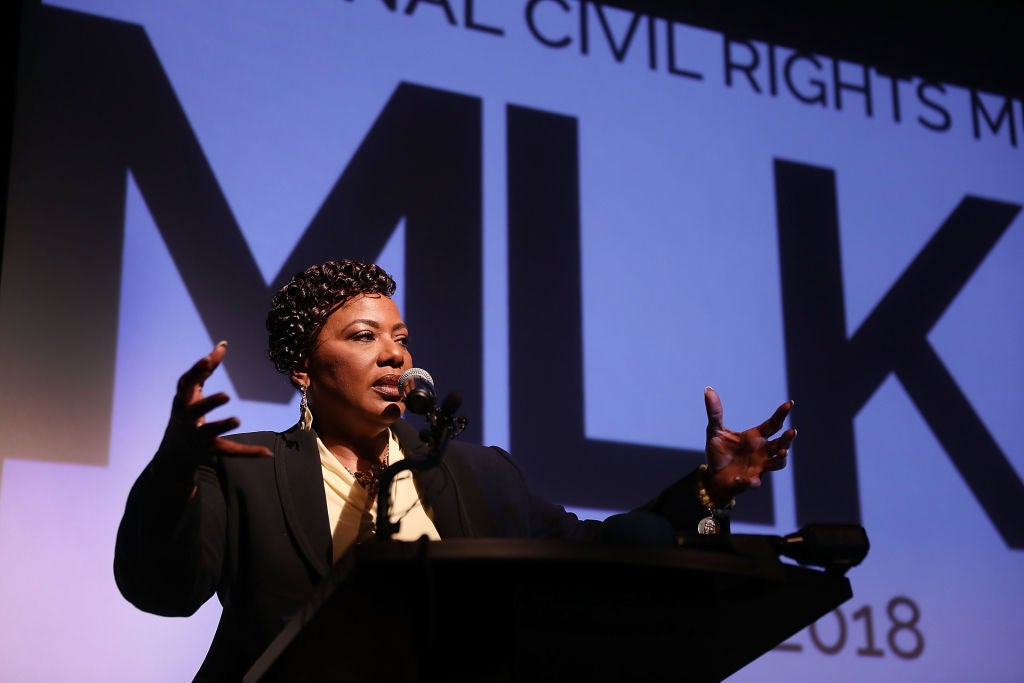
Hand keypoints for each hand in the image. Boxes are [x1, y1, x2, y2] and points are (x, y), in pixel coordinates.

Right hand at [158, 341, 272, 466]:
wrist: (173, 453)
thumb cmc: (186, 413)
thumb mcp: (192, 392)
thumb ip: (206, 369)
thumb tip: (223, 343)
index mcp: (183, 401)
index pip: (186, 384)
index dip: (196, 371)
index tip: (207, 359)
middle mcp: (186, 418)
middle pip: (195, 411)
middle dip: (208, 403)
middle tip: (226, 395)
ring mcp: (196, 436)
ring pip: (209, 432)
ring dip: (221, 426)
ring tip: (236, 419)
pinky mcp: (209, 450)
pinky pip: (230, 451)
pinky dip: (248, 452)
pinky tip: (266, 452)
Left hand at [703, 387, 794, 499]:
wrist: (714, 476)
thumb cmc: (719, 452)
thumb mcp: (714, 431)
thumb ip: (714, 413)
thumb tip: (708, 390)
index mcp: (755, 437)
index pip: (773, 424)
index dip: (781, 414)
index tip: (789, 404)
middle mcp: (762, 451)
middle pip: (781, 444)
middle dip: (788, 439)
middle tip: (792, 432)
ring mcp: (759, 467)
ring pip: (777, 464)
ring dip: (781, 459)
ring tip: (782, 453)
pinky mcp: (750, 481)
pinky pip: (753, 482)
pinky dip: (748, 481)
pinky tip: (740, 478)